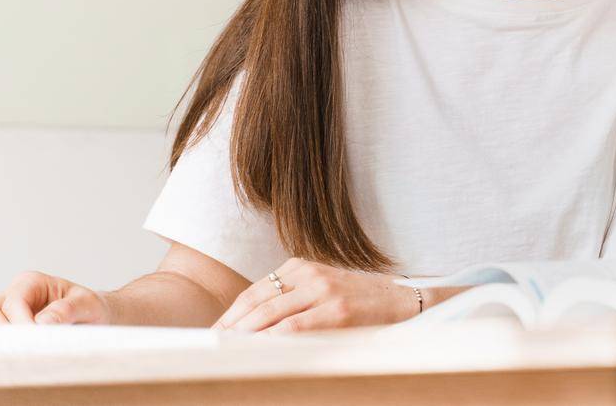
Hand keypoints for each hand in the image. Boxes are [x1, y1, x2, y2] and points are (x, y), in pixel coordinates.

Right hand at [0, 271, 109, 353]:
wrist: (92, 320)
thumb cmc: (87, 309)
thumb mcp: (87, 304)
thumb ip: (68, 309)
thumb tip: (43, 322)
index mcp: (31, 283)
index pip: (14, 300)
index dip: (19, 320)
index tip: (32, 338)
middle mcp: (9, 298)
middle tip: (13, 352)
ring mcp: (0, 319)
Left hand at [212, 259, 422, 333]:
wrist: (403, 302)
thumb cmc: (358, 301)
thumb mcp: (321, 289)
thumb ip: (291, 300)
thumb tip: (251, 327)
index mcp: (302, 267)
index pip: (255, 291)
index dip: (231, 314)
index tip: (214, 332)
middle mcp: (310, 274)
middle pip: (257, 301)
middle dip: (231, 325)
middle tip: (212, 344)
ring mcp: (325, 290)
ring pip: (272, 313)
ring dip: (246, 333)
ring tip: (227, 349)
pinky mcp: (338, 310)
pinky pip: (297, 326)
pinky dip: (274, 338)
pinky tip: (259, 349)